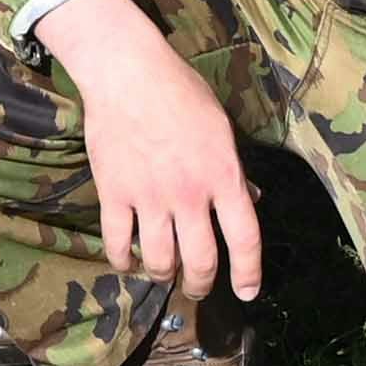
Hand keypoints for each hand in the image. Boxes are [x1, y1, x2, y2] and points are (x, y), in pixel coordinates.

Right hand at [47, 0, 263, 299]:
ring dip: (164, 275)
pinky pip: (118, 243)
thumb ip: (235, 169)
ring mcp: (149, 197)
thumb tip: (251, 199)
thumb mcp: (221, 127)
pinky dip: (123, 261)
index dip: (248, 273)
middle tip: (197, 288)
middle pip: (200, 261)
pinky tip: (128, 262)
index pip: (244, 239)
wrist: (127, 72)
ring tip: (163, 273)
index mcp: (222, 176)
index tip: (246, 293)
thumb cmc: (180, 91)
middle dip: (200, 284)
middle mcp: (189, 194)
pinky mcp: (113, 194)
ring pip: (160, 260)